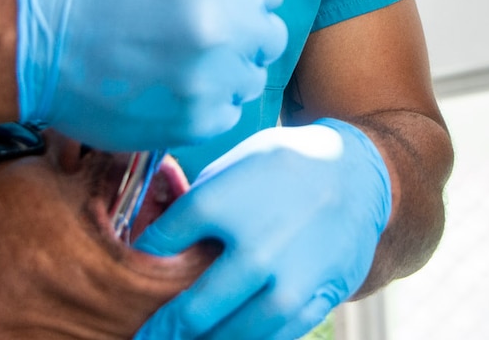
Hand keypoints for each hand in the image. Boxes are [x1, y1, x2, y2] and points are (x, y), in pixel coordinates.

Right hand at [15, 0, 288, 151]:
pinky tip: (170, 88)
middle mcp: (223, 30)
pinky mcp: (194, 123)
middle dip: (243, 33)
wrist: (39, 47)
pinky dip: (207, 104)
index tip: (215, 1)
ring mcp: (211, 81)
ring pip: (251, 78)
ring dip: (227, 71)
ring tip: (180, 62)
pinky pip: (228, 114)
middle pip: (270, 37)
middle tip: (198, 35)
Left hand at [133, 119, 391, 339]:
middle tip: (145, 339)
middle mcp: (253, 247)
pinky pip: (275, 337)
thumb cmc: (284, 166)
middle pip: (192, 311)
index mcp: (220, 203)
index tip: (131, 276)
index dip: (140, 266)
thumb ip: (195, 204)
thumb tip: (153, 240)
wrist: (357, 172)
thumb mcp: (233, 165)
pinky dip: (250, 339)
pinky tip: (231, 335)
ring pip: (233, 335)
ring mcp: (288, 279)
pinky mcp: (316, 298)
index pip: (158, 250)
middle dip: (162, 330)